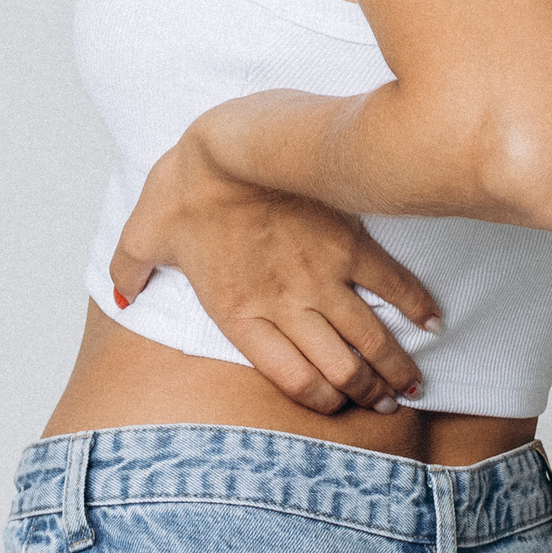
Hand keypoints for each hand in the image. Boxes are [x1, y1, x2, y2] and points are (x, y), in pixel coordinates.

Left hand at [109, 132, 440, 415]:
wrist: (226, 145)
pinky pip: (393, 284)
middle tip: (386, 402)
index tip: (340, 407)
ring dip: (395, 367)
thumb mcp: (145, 232)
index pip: (294, 381)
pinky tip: (433, 322)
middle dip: (368, 394)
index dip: (324, 403)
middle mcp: (286, 306)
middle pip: (341, 370)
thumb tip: (119, 291)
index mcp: (241, 315)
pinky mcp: (348, 241)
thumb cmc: (184, 185)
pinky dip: (417, 306)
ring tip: (410, 384)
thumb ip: (130, 269)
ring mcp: (322, 277)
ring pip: (370, 339)